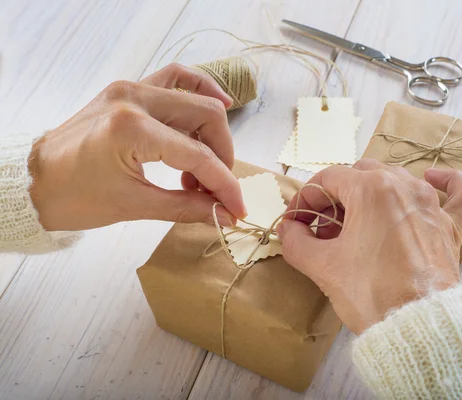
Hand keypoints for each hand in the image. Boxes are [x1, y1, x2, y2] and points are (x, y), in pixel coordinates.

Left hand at [29, 63, 245, 230]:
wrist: (34, 182)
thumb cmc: (74, 197)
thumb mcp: (134, 206)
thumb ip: (187, 206)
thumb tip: (224, 214)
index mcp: (133, 130)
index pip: (198, 156)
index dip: (224, 184)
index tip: (236, 208)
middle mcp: (135, 99)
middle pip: (205, 115)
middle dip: (222, 154)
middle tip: (219, 187)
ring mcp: (130, 89)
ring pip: (193, 91)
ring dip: (211, 126)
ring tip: (210, 160)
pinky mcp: (127, 90)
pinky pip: (173, 79)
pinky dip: (197, 90)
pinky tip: (213, 106)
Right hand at [276, 158, 461, 333]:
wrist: (420, 327)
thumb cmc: (372, 293)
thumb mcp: (323, 267)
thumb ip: (296, 242)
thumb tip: (289, 230)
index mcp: (371, 189)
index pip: (327, 180)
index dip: (305, 199)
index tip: (295, 221)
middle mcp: (403, 186)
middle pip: (358, 176)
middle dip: (333, 198)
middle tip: (319, 229)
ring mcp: (431, 203)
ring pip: (396, 179)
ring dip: (369, 194)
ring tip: (354, 222)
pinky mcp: (449, 225)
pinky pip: (458, 193)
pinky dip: (448, 181)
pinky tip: (434, 177)